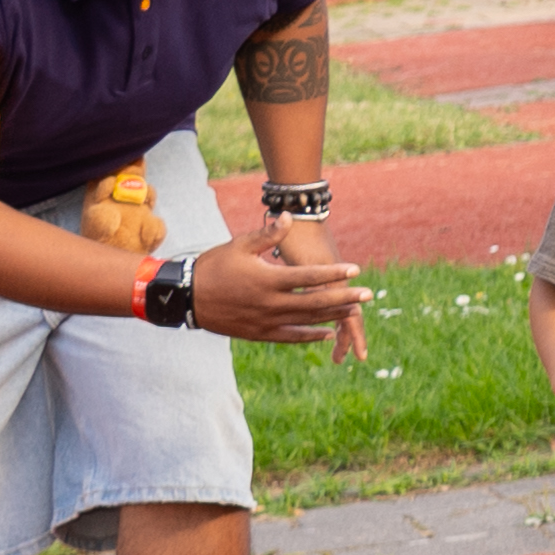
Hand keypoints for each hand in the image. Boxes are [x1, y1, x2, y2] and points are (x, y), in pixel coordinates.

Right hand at [189, 231, 369, 352]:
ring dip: (333, 316)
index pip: (310, 276)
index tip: (356, 270)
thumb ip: (267, 235)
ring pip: (307, 321)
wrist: (186, 296)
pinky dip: (310, 336)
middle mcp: (271, 303)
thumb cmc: (214, 266)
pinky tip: (328, 333)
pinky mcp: (259, 334)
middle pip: (316, 302)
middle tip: (368, 296)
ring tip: (355, 312)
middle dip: (344, 298)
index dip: (335, 274)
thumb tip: (288, 218)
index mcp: (268, 279)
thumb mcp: (239, 246)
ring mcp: (266, 321)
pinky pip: (291, 337)